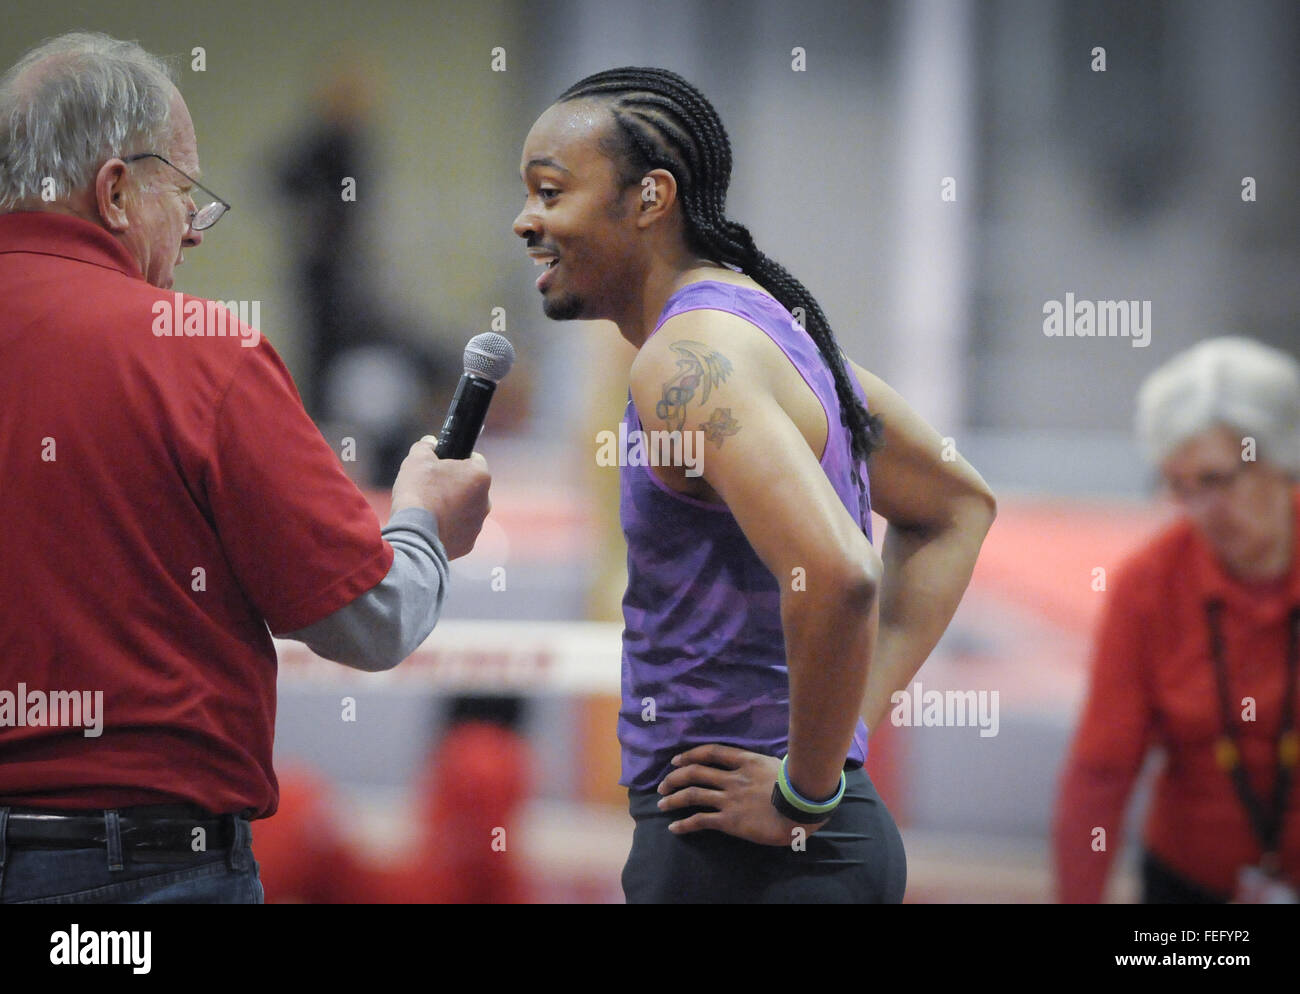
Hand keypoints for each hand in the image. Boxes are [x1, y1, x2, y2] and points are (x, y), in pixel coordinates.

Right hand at [389, 437, 490, 559]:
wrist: (415, 534)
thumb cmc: (419, 492)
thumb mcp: (417, 459)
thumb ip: (425, 446)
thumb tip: (429, 443)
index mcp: (479, 476)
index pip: (474, 460)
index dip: (456, 460)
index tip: (441, 465)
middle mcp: (486, 501)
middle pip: (470, 487)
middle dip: (454, 486)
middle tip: (431, 488)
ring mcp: (478, 525)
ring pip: (465, 510)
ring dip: (452, 508)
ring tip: (428, 509)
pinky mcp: (468, 544)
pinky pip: (458, 531)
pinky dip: (447, 528)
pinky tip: (431, 526)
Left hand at [656, 743, 828, 846]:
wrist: (802, 806)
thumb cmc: (797, 786)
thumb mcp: (776, 766)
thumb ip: (760, 766)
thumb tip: (757, 767)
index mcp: (745, 761)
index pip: (711, 752)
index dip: (690, 755)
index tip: (676, 760)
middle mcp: (732, 778)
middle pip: (695, 772)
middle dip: (675, 778)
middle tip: (663, 785)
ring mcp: (729, 799)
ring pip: (692, 794)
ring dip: (673, 799)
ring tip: (662, 804)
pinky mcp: (730, 820)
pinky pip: (701, 820)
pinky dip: (684, 824)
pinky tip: (674, 828)